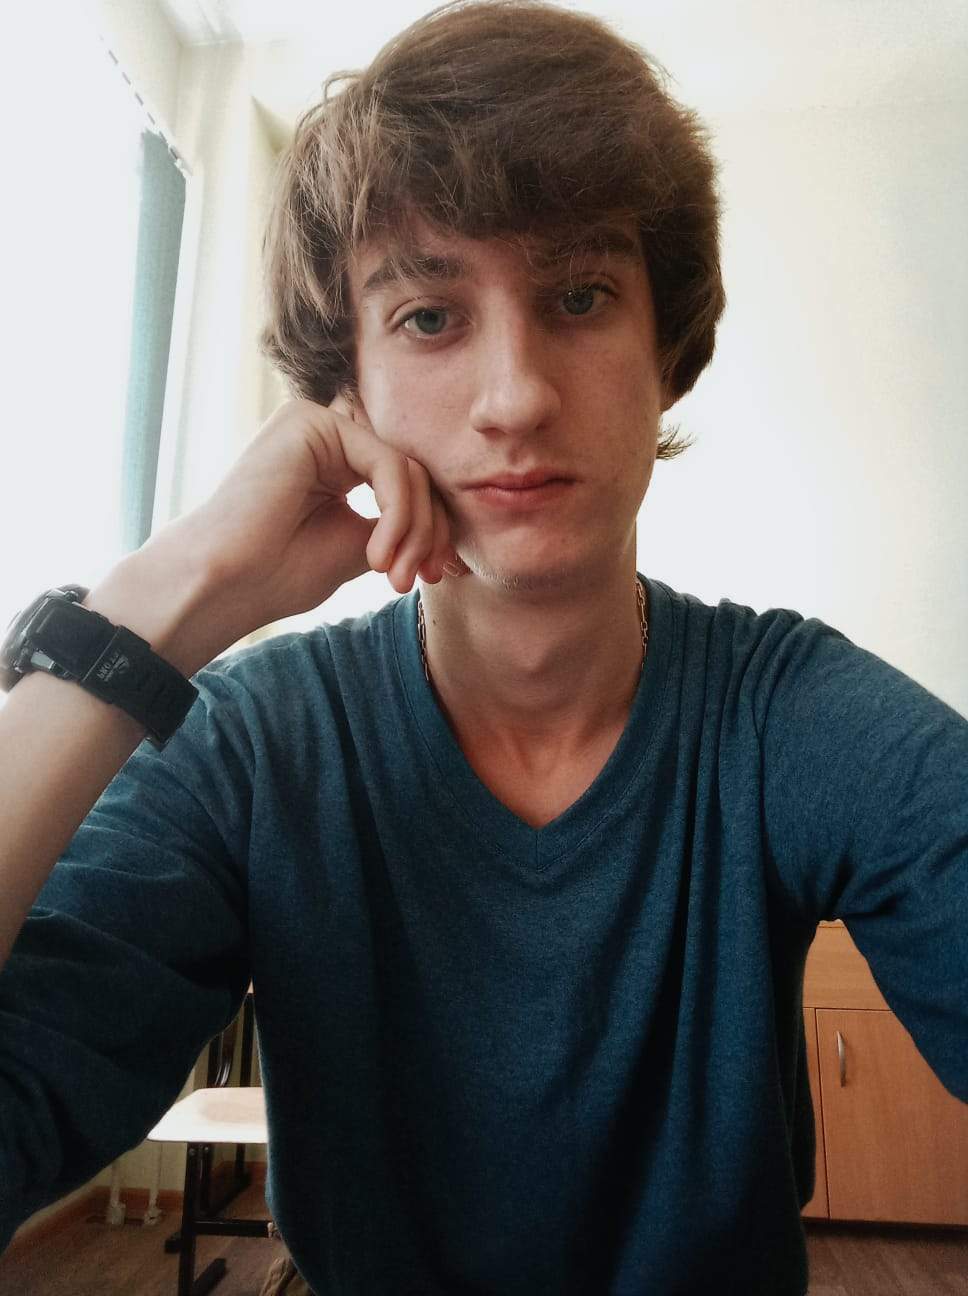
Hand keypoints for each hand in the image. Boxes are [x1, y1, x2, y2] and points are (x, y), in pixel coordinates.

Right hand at [90, 395, 458, 672]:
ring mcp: (317, 422)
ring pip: (405, 470)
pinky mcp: (311, 421)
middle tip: (421, 580)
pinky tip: (377, 554)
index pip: (409, 483)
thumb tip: (445, 521)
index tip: (434, 577)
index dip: (432, 530)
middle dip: (428, 532)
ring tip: (393, 576)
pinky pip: (386, 464)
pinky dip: (397, 514)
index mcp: (336, 459)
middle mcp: (328, 434)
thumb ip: (399, 523)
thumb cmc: (279, 573)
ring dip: (414, 531)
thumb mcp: (360, 546)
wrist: (226, 583)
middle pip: (413, 473)